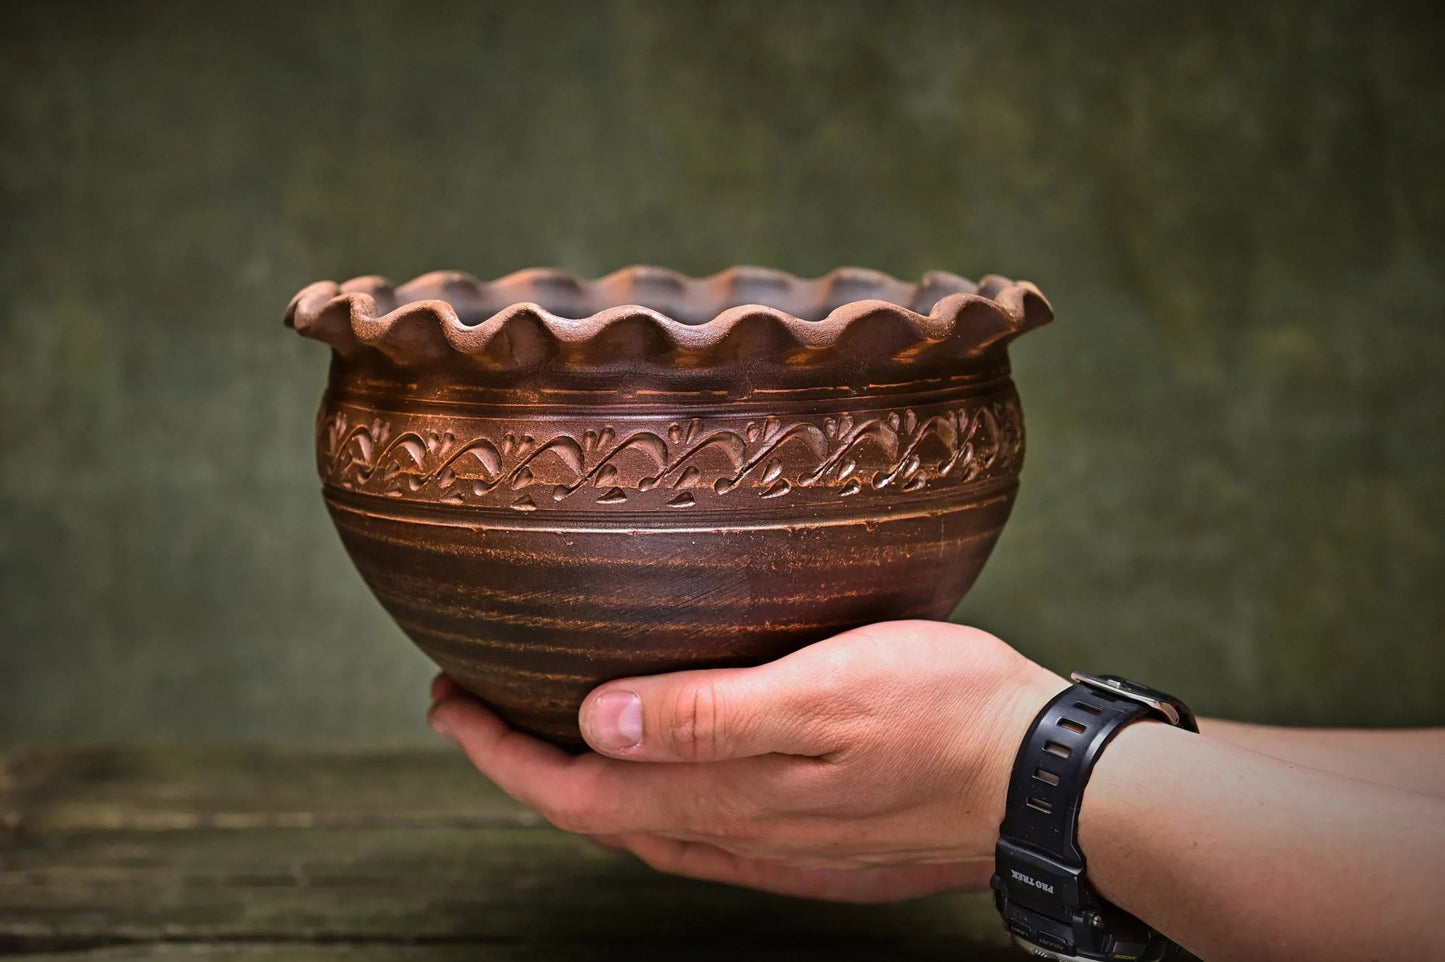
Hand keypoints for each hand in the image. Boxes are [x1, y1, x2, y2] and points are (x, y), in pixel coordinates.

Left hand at [427, 620, 1063, 902]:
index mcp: (725, 799)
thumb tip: (595, 720)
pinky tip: (660, 771)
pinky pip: (699, 833)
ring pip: (646, 829)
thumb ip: (709, 715)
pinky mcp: (815, 847)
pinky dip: (649, 800)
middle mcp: (738, 837)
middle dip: (523, 764)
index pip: (575, 792)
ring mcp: (777, 850)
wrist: (1044, 781)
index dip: (500, 753)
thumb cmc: (944, 713)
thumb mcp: (826, 691)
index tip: (448, 700)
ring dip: (583, 784)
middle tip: (475, 703)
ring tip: (549, 732)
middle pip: (598, 816)